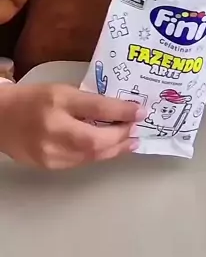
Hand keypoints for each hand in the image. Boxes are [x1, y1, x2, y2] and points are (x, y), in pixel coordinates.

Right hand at [0, 83, 141, 169]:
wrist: (1, 118)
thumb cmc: (35, 99)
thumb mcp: (63, 90)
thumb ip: (90, 101)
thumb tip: (122, 110)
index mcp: (57, 103)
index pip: (96, 108)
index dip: (121, 112)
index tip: (141, 112)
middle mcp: (53, 130)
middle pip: (94, 140)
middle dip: (120, 137)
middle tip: (137, 130)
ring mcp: (49, 153)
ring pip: (89, 156)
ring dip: (113, 150)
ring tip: (129, 142)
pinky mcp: (47, 166)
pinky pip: (79, 162)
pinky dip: (97, 156)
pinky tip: (108, 150)